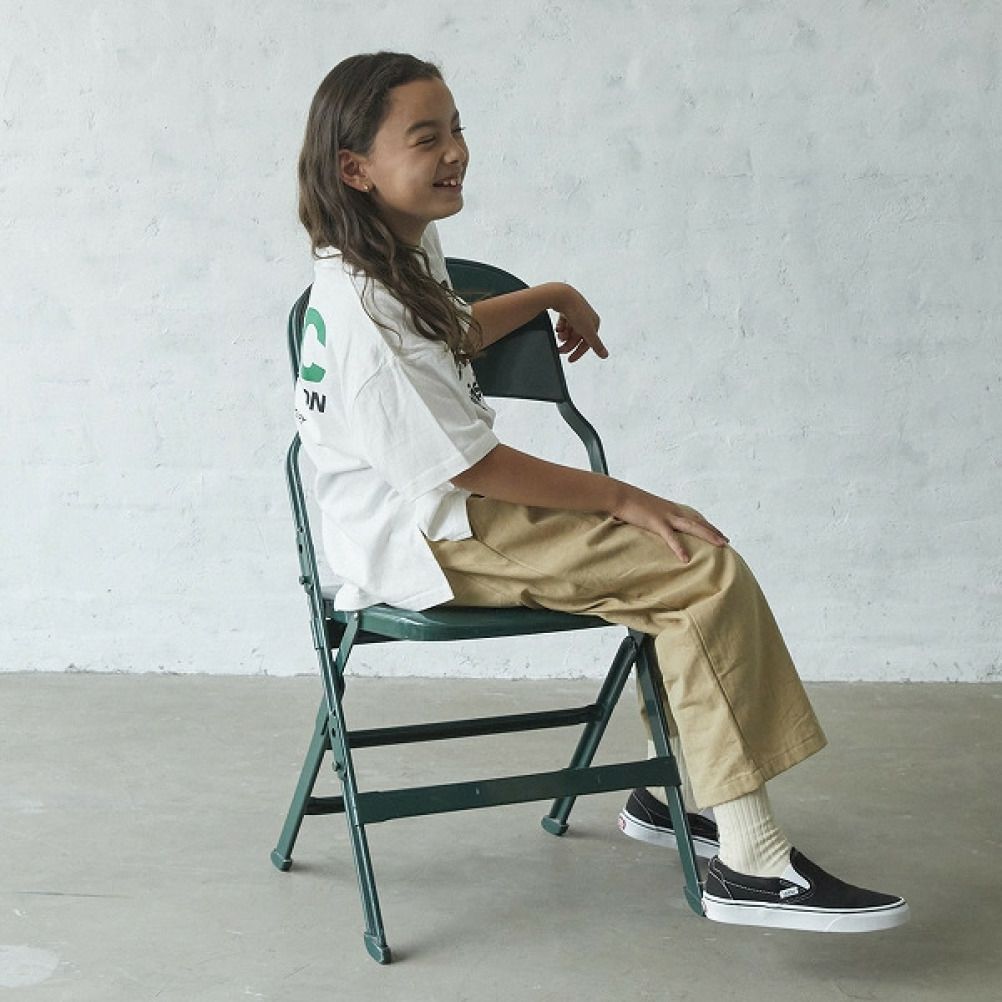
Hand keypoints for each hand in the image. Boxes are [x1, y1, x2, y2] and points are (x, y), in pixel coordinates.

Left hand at [552, 284, 607, 361]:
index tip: (569, 359)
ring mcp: (576, 313)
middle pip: (577, 338)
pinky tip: (558, 328)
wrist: (561, 296)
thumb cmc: (576, 311)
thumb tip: (605, 355)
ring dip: (564, 336)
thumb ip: (595, 344)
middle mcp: (587, 317)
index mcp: (594, 322)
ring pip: (570, 331)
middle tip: (559, 350)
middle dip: (568, 344)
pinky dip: (560, 327)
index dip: (578, 352)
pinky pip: (563, 323)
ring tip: (559, 336)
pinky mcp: (566, 309)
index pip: (587, 342)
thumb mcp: (587, 331)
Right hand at [612, 487, 728, 562]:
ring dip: (708, 535)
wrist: (618, 494)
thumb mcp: (647, 510)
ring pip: (693, 526)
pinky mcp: (656, 522)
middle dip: (714, 532)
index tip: (720, 534)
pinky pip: (670, 537)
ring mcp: (666, 516)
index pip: (696, 517)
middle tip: (727, 542)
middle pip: (699, 522)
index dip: (709, 526)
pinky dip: (679, 548)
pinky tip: (685, 558)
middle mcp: (673, 510)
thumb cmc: (630, 503)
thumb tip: (659, 526)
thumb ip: (656, 517)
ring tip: (721, 546)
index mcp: (672, 508)